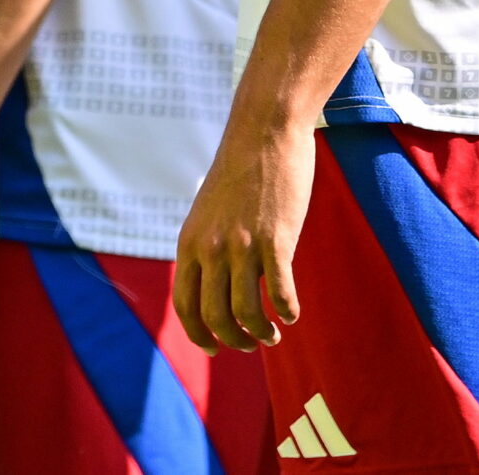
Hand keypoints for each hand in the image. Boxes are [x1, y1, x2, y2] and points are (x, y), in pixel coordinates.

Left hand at [173, 115, 313, 352]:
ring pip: (247, 313)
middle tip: (251, 344)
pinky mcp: (276, 239)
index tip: (216, 347)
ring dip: (261, 333)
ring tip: (274, 334)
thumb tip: (219, 284)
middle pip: (216, 317)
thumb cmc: (241, 170)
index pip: (185, 306)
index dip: (199, 334)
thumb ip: (208, 245)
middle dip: (234, 340)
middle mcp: (211, 248)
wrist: (264, 132)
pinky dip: (287, 311)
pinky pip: (280, 293)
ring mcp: (243, 245)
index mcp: (190, 242)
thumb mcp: (210, 211)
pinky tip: (293, 314)